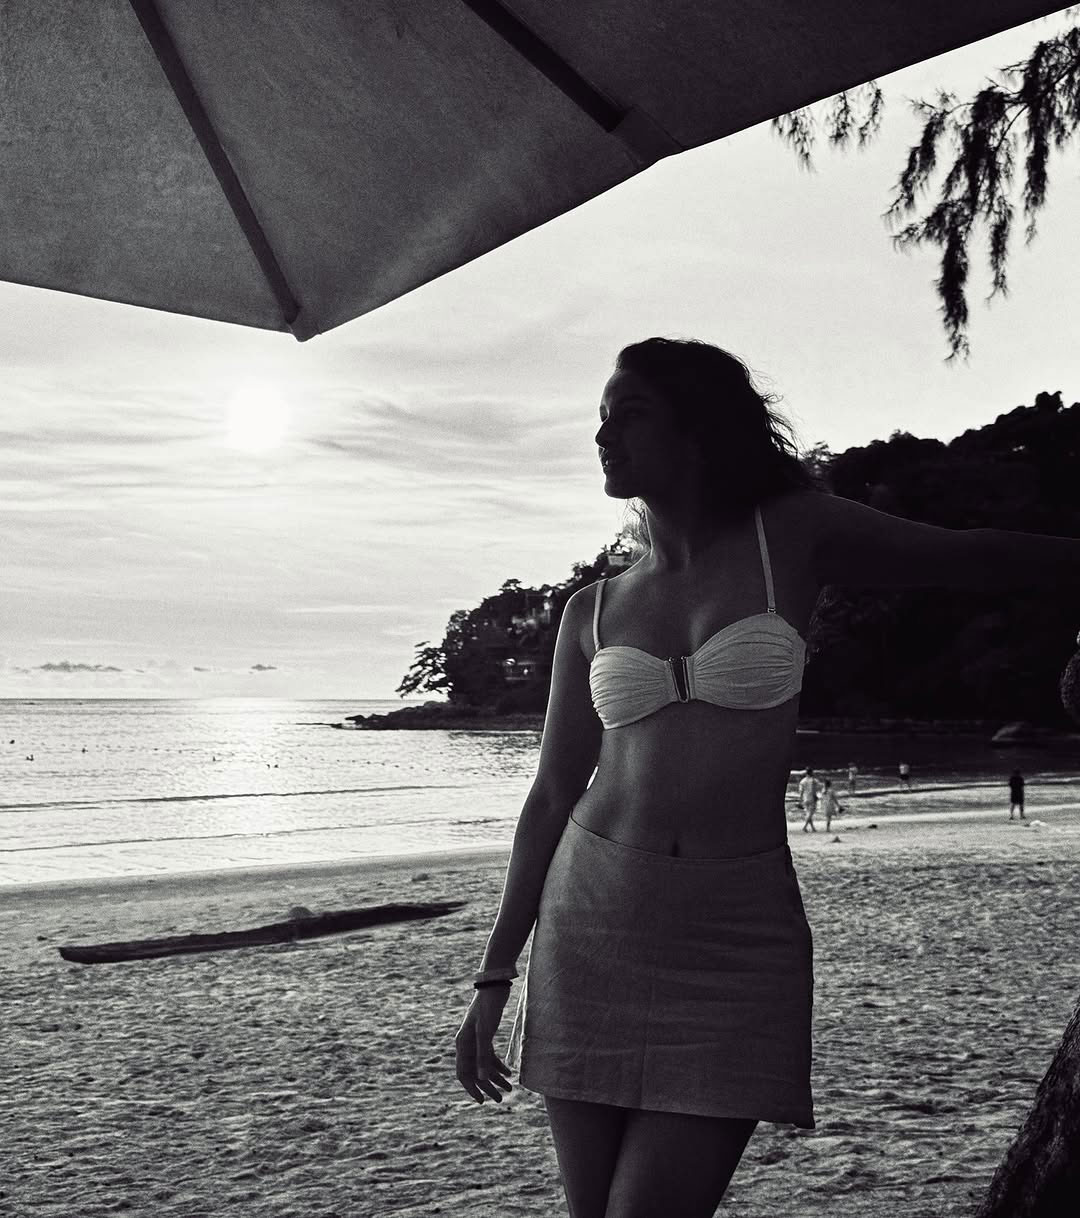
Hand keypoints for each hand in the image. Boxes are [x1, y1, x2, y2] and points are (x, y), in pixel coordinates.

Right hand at [455, 987, 513, 1104]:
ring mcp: (476, 1039)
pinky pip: (489, 1055)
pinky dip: (498, 1065)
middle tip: (500, 1099)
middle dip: (488, 1086)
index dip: (472, 1089)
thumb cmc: (488, 1008)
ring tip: (510, 1088)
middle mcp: (467, 1043)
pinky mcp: (485, 1034)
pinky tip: (509, 1073)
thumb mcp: (485, 1032)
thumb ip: (483, 1056)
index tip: (482, 1101)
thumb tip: (482, 1079)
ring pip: (484, 1064)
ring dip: (496, 1077)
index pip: (464, 1073)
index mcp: (463, 1044)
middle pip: (476, 1071)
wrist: (494, 986)